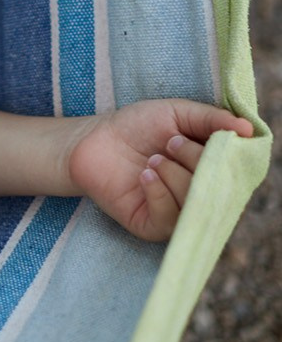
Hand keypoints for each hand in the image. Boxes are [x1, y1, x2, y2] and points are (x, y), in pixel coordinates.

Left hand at [65, 100, 253, 241]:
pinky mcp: (152, 227)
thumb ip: (212, 119)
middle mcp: (198, 196)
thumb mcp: (177, 113)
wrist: (94, 139)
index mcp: (210, 170)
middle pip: (217, 190)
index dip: (225, 156)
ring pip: (195, 205)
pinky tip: (145, 175)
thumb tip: (248, 129)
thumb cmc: (137, 126)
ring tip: (154, 159)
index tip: (208, 137)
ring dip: (175, 176)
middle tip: (171, 143)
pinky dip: (159, 193)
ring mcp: (176, 214)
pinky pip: (169, 220)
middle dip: (195, 161)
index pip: (235, 174)